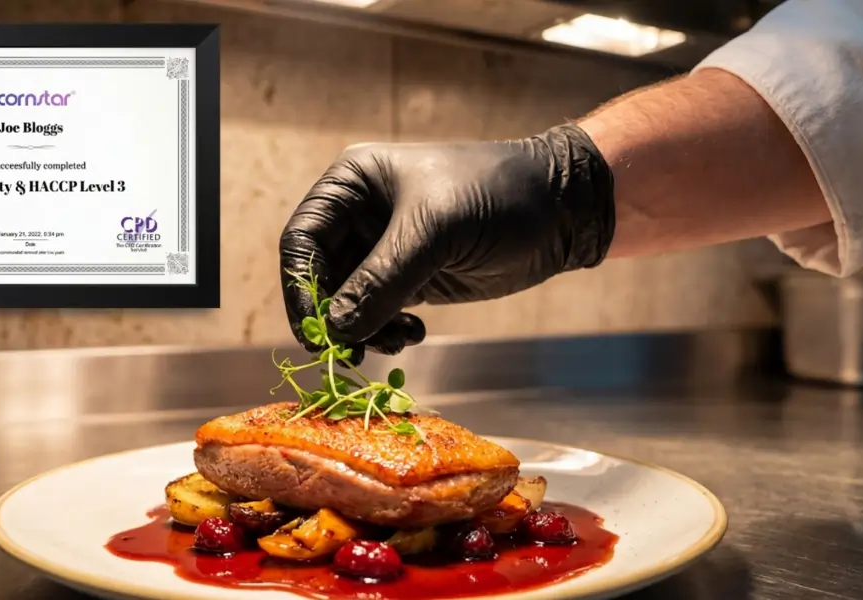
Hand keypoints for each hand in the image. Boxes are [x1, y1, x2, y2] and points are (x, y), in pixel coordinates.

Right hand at [279, 124, 615, 360]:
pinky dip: (385, 331)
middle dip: (332, 317)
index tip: (314, 331)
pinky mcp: (410, 277)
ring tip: (392, 343)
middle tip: (349, 353)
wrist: (563, 210)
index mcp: (354, 184)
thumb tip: (335, 328)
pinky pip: (377, 313)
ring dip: (360, 330)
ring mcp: (384, 248)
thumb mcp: (435, 232)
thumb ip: (381, 280)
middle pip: (319, 277)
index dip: (300, 287)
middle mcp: (360, 214)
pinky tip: (412, 333)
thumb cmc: (499, 197)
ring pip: (347, 302)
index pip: (302, 239)